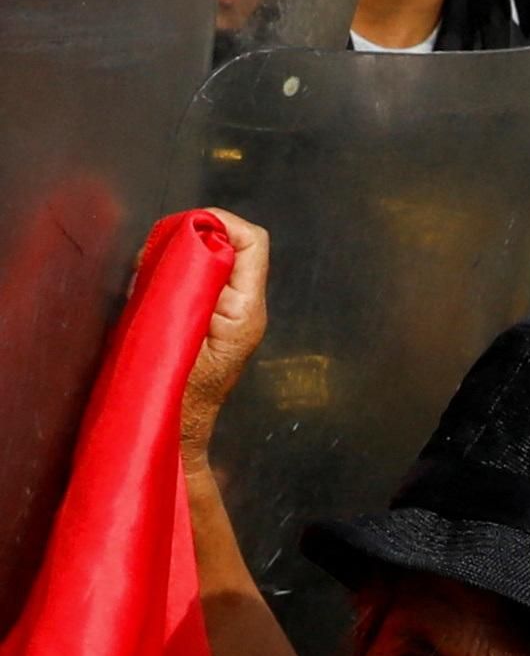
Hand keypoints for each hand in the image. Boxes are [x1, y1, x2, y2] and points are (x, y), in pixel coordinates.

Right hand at [176, 209, 267, 474]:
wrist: (176, 432)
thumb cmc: (174, 395)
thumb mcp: (174, 339)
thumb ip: (180, 290)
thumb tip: (180, 246)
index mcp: (245, 310)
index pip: (252, 242)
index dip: (219, 223)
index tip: (181, 230)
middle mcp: (245, 307)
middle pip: (230, 245)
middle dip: (191, 238)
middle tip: (155, 256)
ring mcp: (228, 313)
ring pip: (211, 260)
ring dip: (178, 257)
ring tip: (150, 277)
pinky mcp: (210, 319)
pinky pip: (196, 280)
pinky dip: (172, 274)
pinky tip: (150, 292)